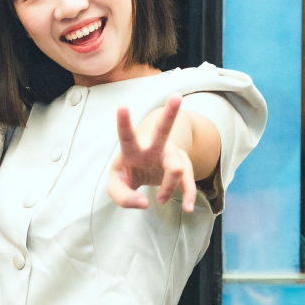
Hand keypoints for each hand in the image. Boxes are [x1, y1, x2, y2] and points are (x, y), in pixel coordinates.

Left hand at [107, 95, 196, 212]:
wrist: (145, 169)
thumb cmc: (127, 173)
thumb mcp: (116, 187)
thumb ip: (123, 198)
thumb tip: (145, 204)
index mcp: (132, 149)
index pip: (126, 135)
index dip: (124, 121)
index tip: (122, 105)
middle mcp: (154, 147)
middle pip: (163, 130)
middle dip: (169, 113)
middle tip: (176, 96)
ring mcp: (170, 154)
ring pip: (176, 169)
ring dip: (166, 189)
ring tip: (159, 200)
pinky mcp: (182, 166)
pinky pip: (188, 181)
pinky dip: (188, 195)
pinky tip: (188, 208)